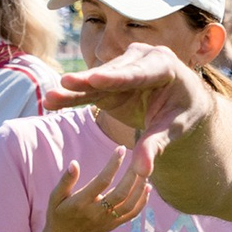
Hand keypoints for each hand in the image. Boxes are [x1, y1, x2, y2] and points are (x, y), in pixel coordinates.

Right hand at [36, 145, 151, 231]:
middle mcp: (96, 212)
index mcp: (81, 202)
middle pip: (121, 192)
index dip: (113, 164)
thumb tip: (74, 163)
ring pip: (130, 204)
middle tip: (139, 158)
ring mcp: (107, 221)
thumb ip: (66, 180)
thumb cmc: (58, 215)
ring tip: (145, 170)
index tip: (121, 149)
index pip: (102, 180)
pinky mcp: (113, 226)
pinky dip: (142, 201)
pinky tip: (147, 188)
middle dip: (132, 174)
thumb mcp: (55, 197)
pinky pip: (132, 214)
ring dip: (140, 187)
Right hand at [47, 43, 208, 164]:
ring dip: (73, 89)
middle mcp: (141, 59)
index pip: (139, 74)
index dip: (116, 78)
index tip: (95, 79)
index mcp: (164, 66)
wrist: (181, 101)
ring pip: (96, 81)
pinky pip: (89, 90)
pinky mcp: (109, 80)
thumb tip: (142, 172)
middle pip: (112, 74)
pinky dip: (72, 95)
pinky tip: (51, 101)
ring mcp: (123, 67)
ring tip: (50, 97)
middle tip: (65, 82)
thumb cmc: (182, 113)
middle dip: (87, 81)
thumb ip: (156, 145)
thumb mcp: (174, 128)